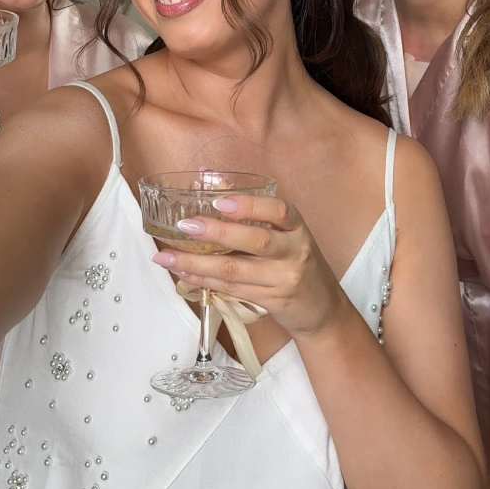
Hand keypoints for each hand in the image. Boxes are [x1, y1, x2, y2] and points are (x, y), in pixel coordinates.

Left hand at [150, 194, 346, 340]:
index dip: (250, 206)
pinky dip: (205, 282)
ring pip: (236, 271)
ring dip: (197, 264)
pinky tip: (184, 274)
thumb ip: (254, 210)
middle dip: (217, 234)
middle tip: (185, 226)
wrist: (322, 308)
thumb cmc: (296, 261)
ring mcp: (284, 279)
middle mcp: (295, 252)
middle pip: (256, 241)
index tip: (219, 203)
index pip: (279, 211)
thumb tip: (213, 180)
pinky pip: (232, 290)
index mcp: (297, 228)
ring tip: (168, 257)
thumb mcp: (285, 233)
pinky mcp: (271, 301)